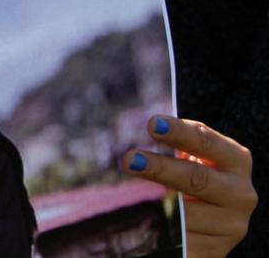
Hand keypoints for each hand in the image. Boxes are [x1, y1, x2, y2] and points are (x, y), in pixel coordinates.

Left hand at [123, 116, 256, 257]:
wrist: (215, 223)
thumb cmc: (196, 180)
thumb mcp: (193, 159)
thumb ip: (179, 145)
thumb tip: (146, 133)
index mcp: (236, 160)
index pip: (207, 142)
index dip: (180, 133)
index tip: (152, 124)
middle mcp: (240, 193)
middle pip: (196, 179)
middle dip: (161, 169)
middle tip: (130, 160)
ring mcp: (231, 225)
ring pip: (187, 216)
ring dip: (157, 207)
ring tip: (133, 199)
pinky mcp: (216, 250)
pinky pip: (182, 242)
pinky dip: (162, 233)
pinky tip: (145, 226)